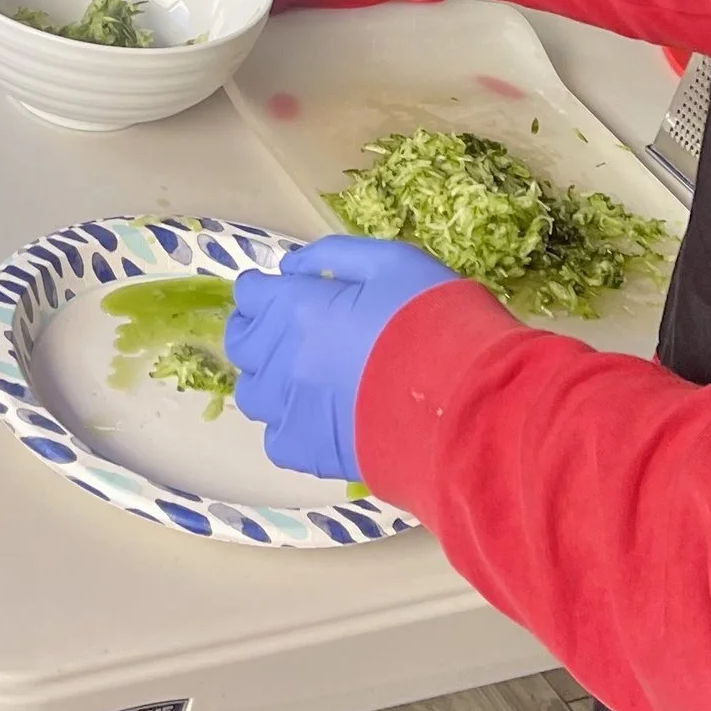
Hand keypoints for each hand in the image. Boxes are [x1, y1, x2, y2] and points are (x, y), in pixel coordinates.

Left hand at [225, 234, 458, 478]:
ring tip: (308, 378)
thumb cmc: (436, 321)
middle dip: (260, 332)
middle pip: (243, 342)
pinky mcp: (307, 452)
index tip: (287, 296)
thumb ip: (334, 257)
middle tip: (295, 333)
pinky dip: (290, 425)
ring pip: (254, 393)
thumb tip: (291, 268)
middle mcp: (281, 357)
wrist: (468, 404)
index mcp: (297, 306)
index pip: (250, 294)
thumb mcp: (392, 262)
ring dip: (272, 379)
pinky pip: (276, 438)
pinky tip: (321, 417)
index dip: (267, 292)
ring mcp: (289, 409)